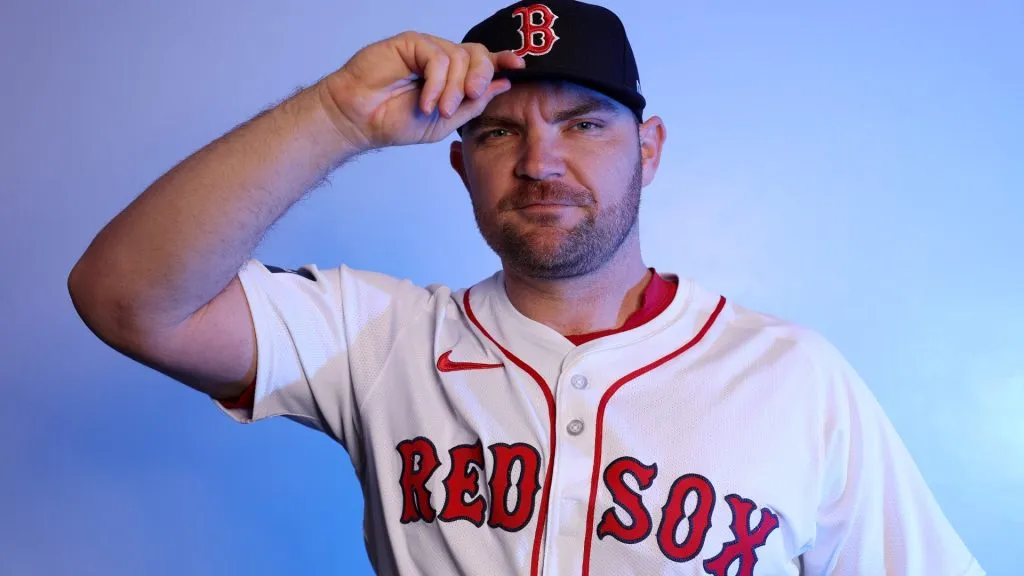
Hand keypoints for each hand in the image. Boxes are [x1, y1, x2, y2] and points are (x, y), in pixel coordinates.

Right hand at [318, 31, 525, 150]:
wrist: (360, 120)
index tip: (519, 65)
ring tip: (438, 109)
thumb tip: (503, 84)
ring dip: (454, 88)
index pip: (483, 63)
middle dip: (481, 76)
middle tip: (470, 97)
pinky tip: (426, 101)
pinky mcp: (411, 43)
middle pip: (478, 55)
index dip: (502, 60)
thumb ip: (473, 104)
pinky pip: (438, 58)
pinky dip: (437, 83)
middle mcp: (443, 59)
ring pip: (460, 57)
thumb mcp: (444, 122)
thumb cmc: (394, 121)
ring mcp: (427, 49)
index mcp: (453, 77)